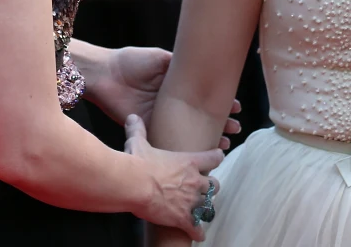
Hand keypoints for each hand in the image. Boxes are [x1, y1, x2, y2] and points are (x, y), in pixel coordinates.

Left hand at [83, 45, 240, 148]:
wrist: (105, 74)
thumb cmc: (131, 62)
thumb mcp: (159, 58)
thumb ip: (179, 65)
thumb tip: (202, 67)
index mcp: (175, 85)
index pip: (202, 96)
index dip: (219, 102)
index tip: (236, 107)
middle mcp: (171, 102)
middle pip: (199, 115)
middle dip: (220, 122)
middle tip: (236, 128)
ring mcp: (161, 116)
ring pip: (189, 129)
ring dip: (207, 135)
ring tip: (225, 142)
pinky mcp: (149, 127)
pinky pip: (169, 138)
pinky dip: (184, 144)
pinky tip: (197, 148)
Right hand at [125, 115, 223, 241]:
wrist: (134, 185)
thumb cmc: (137, 162)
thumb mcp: (138, 143)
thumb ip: (138, 130)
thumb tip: (132, 117)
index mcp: (188, 162)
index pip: (214, 157)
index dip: (216, 157)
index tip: (218, 156)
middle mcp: (195, 181)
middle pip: (215, 185)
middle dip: (210, 187)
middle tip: (203, 189)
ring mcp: (191, 201)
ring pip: (209, 206)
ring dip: (205, 208)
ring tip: (200, 211)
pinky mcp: (183, 218)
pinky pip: (197, 228)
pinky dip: (198, 232)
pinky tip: (197, 234)